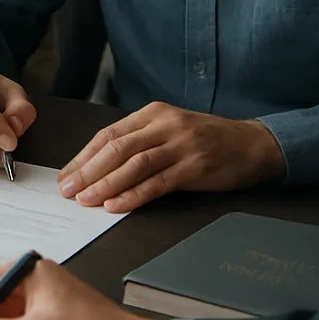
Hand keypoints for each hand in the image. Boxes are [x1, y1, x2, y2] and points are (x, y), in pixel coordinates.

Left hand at [57, 102, 284, 212]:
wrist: (253, 144)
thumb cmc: (205, 139)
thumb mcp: (169, 129)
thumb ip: (139, 140)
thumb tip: (99, 164)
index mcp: (151, 114)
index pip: (108, 135)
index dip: (84, 156)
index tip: (66, 174)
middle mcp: (163, 125)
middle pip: (116, 148)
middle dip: (87, 171)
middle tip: (67, 190)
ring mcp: (180, 145)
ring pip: (133, 165)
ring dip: (105, 184)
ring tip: (85, 200)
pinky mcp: (195, 167)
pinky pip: (157, 183)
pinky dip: (133, 195)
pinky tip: (115, 205)